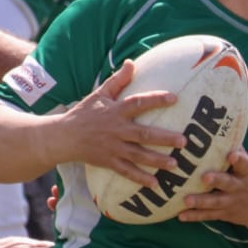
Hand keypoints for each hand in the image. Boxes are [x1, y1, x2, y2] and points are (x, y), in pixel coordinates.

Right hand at [62, 61, 184, 186]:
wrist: (63, 137)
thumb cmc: (84, 113)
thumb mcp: (99, 94)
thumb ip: (118, 80)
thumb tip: (131, 62)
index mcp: (115, 111)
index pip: (138, 103)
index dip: (156, 100)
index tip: (174, 98)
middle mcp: (116, 130)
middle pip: (143, 134)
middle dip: (164, 138)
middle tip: (183, 141)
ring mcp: (113, 148)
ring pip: (138, 155)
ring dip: (157, 160)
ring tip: (175, 165)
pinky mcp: (109, 162)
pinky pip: (127, 171)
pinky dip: (140, 178)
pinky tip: (156, 184)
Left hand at [178, 149, 247, 227]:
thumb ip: (237, 149)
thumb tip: (223, 125)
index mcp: (247, 172)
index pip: (245, 164)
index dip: (239, 159)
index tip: (233, 155)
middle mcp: (240, 187)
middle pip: (228, 183)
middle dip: (217, 180)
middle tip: (205, 177)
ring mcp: (232, 202)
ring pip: (215, 201)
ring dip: (200, 201)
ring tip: (186, 199)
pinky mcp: (225, 214)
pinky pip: (208, 215)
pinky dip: (195, 216)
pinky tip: (180, 215)